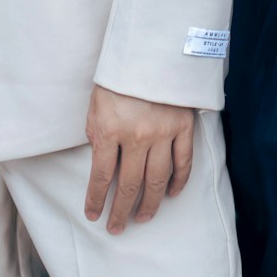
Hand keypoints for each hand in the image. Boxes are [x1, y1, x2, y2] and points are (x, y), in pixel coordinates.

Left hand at [84, 85, 193, 234]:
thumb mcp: (96, 103)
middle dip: (120, 211)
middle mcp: (137, 137)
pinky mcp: (183, 127)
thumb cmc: (118, 76)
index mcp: (110, 130)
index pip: (100, 177)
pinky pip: (183, 162)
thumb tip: (101, 161)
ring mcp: (163, 133)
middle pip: (129, 185)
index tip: (93, 216)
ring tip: (142, 218)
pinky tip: (172, 194)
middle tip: (116, 227)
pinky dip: (179, 181)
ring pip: (157, 180)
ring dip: (149, 204)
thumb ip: (97, 133)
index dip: (96, 200)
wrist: (150, 49)